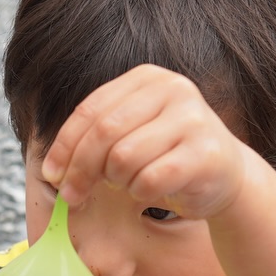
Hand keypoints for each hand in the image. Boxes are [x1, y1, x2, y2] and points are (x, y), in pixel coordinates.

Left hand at [41, 64, 249, 220]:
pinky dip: (139, 193)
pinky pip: (147, 180)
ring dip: (116, 181)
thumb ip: (93, 139)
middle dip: (79, 170)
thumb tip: (51, 170)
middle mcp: (173, 90)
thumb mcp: (129, 135)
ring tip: (129, 183)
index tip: (51, 175)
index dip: (63, 147)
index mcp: (147, 79)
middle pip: (102, 133)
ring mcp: (193, 119)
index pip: (89, 111)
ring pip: (122, 159)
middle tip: (73, 196)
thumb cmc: (165, 156)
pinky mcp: (205, 153)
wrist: (224, 175)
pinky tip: (150, 190)